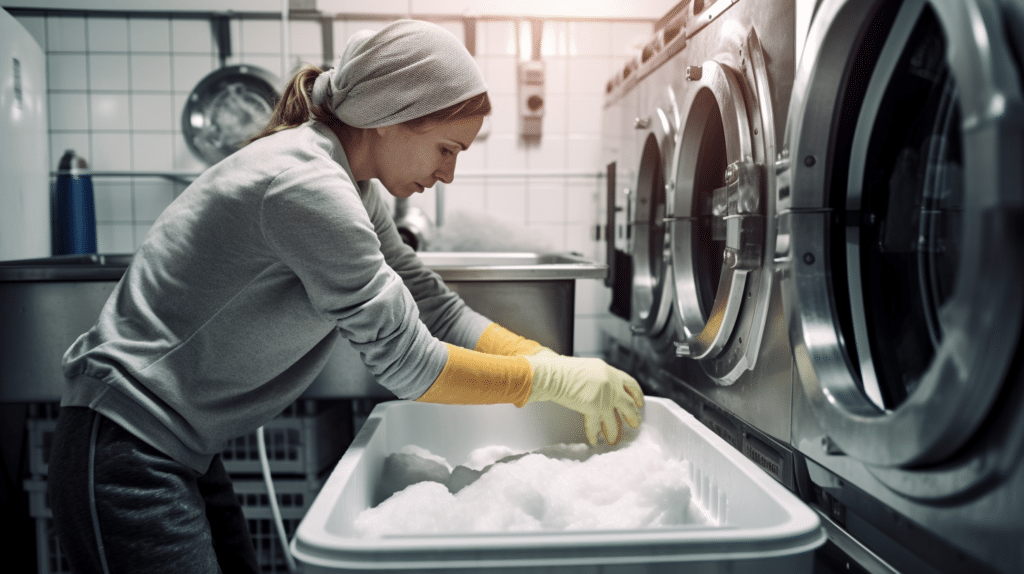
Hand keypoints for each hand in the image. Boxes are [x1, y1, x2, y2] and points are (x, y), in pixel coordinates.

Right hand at [525, 355, 643, 445]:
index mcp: (608, 371)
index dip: (636, 394)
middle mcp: (610, 383)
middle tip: (634, 424)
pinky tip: (595, 440)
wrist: (552, 374)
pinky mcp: (594, 408)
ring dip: (615, 431)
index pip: (629, 382)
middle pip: (628, 403)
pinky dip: (594, 434)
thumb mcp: (586, 368)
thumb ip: (597, 378)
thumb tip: (599, 389)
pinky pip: (596, 425)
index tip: (639, 402)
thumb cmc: (561, 370)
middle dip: (632, 415)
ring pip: (615, 419)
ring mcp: (604, 396)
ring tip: (615, 439)